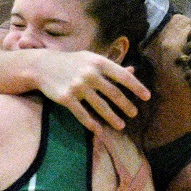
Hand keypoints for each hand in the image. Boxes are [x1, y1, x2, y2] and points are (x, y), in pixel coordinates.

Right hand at [35, 51, 150, 132]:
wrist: (42, 66)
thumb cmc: (71, 62)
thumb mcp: (91, 60)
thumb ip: (111, 67)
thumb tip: (132, 72)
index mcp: (98, 62)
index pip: (123, 76)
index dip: (137, 87)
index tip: (147, 97)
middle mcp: (90, 74)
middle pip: (113, 93)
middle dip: (126, 105)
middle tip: (134, 113)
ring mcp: (78, 87)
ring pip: (100, 106)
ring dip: (112, 118)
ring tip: (121, 126)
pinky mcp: (66, 98)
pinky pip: (82, 114)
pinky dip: (91, 124)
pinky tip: (99, 131)